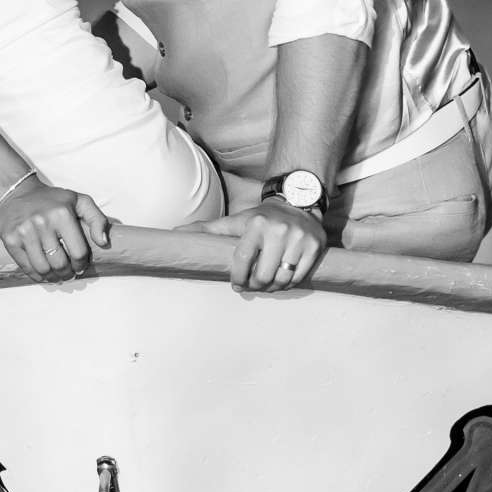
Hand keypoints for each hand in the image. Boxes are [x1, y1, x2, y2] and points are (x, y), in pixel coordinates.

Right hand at [0, 178, 110, 280]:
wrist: (17, 192)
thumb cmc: (52, 199)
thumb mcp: (80, 201)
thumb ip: (97, 219)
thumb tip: (103, 242)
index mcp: (62, 214)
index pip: (78, 252)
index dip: (82, 264)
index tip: (80, 265)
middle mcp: (42, 223)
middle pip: (60, 263)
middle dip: (68, 273)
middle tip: (69, 273)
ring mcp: (24, 232)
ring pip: (43, 268)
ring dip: (54, 277)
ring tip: (58, 275)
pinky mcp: (10, 240)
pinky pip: (27, 267)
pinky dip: (38, 276)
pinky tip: (44, 274)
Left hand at [189, 198, 326, 291]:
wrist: (298, 203)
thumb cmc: (261, 218)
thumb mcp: (236, 221)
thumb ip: (208, 229)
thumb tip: (176, 233)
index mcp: (256, 224)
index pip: (243, 260)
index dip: (238, 278)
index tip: (237, 285)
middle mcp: (279, 231)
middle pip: (263, 275)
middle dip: (255, 285)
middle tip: (252, 285)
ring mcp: (299, 239)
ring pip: (282, 279)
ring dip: (272, 288)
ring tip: (266, 284)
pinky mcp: (315, 247)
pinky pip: (299, 277)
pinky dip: (289, 283)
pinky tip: (282, 280)